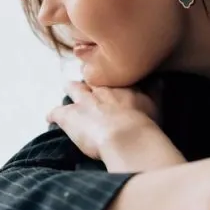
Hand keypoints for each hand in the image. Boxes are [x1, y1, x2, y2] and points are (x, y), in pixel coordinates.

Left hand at [46, 77, 164, 159]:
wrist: (127, 136)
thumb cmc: (144, 124)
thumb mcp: (155, 105)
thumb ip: (155, 91)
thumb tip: (159, 80)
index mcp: (121, 85)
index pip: (113, 73)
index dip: (111, 74)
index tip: (111, 75)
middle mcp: (101, 88)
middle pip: (92, 77)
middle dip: (90, 79)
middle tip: (89, 81)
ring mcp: (84, 101)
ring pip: (73, 88)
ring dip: (71, 89)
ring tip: (68, 90)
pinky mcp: (69, 116)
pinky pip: (56, 112)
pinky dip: (53, 115)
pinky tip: (50, 118)